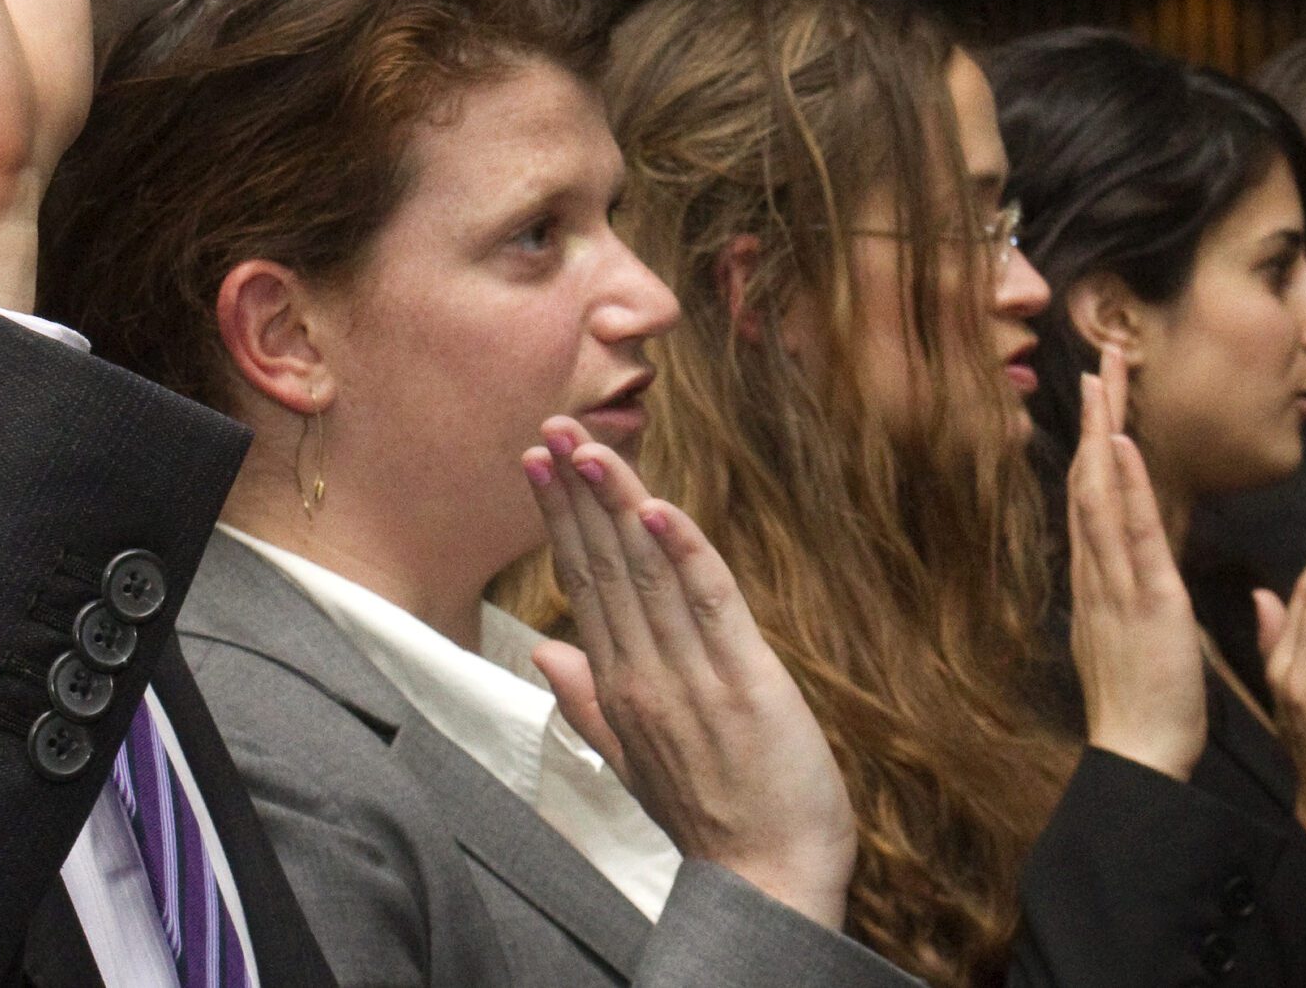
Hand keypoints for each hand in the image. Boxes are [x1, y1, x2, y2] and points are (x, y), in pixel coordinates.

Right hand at [524, 418, 855, 928]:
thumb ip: (587, 701)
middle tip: (550, 427)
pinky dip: (687, 553)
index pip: (583, 584)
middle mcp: (646, 676)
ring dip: (620, 503)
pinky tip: (661, 508)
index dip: (562, 519)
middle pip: (605, 567)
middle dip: (577, 493)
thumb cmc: (711, 817)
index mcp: (621, 688)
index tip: (538, 462)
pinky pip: (711, 604)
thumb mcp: (632, 760)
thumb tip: (543, 651)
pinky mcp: (747, 680)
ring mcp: (693, 677)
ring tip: (590, 446)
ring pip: (648, 574)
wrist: (767, 879)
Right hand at [1067, 346, 1208, 781]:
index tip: (1099, 397)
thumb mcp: (1129, 637)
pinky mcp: (1146, 601)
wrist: (1136, 758)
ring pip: (1104, 493)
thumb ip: (1123, 597)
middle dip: (1097, 418)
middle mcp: (1098, 574)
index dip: (1093, 444)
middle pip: (1090, 481)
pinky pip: (1132, 535)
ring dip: (1106, 430)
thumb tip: (1122, 569)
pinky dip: (1127, 485)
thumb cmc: (1140, 707)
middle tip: (1099, 361)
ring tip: (1107, 377)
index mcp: (1098, 582)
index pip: (1092, 499)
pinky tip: (1124, 444)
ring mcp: (1117, 584)